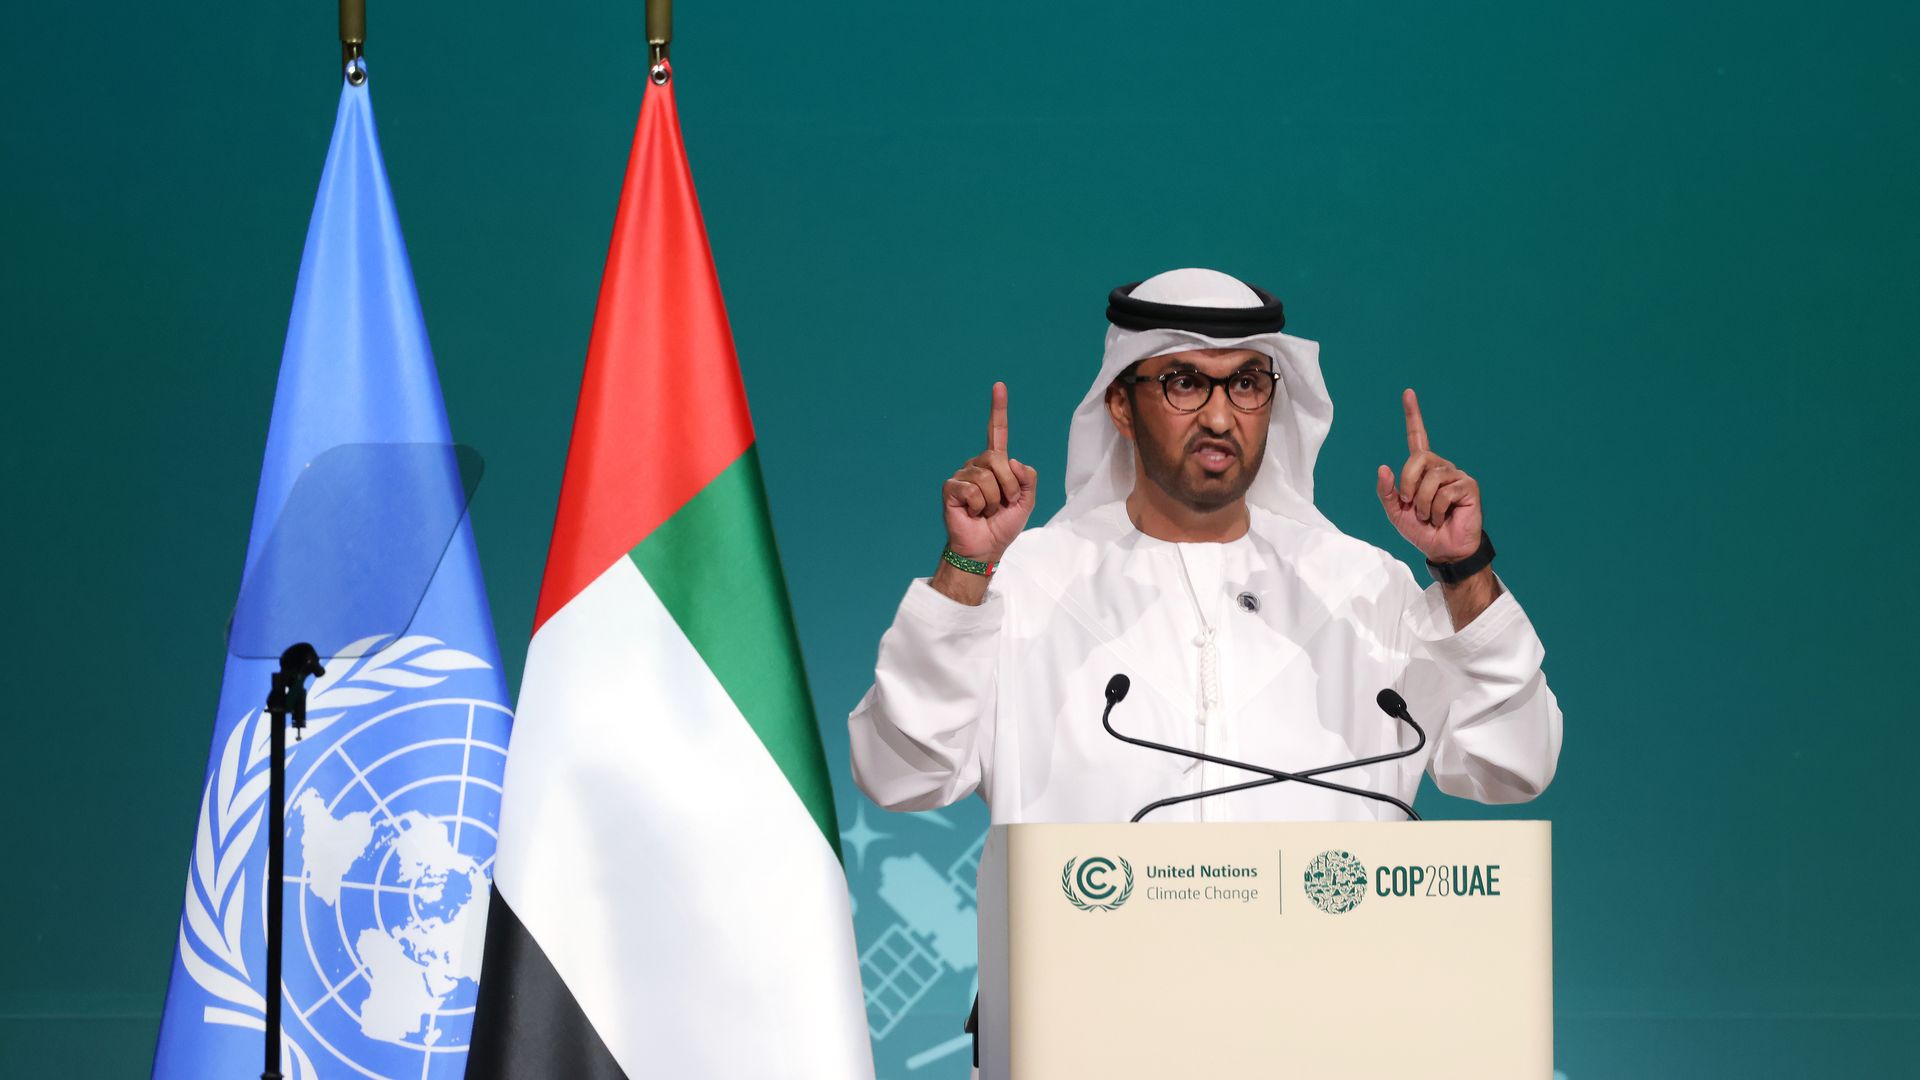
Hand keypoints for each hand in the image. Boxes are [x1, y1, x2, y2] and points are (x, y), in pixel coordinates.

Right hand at [943, 381, 1038, 561]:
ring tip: (987, 511)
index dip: (998, 409)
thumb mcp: (1026, 501)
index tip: (999, 386)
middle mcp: (978, 464)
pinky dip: (978, 505)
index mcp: (996, 464)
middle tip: (1003, 503)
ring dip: (994, 499)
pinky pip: (971, 489)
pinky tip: (973, 512)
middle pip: (997, 458)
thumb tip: (1013, 461)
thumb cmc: (1003, 525)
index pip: (996, 432)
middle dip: (1008, 485)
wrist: (985, 548)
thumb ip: (1028, 479)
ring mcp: (963, 475)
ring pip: (986, 477)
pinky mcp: (951, 488)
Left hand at [1375, 388, 1482, 562]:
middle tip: (1409, 503)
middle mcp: (1441, 467)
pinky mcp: (1468, 487)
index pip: (1418, 437)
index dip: (1413, 416)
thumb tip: (1384, 467)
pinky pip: (1444, 492)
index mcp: (1423, 470)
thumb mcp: (1396, 513)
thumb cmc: (1422, 531)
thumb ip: (1387, 492)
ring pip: (1431, 478)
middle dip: (1407, 483)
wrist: (1444, 550)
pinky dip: (1435, 510)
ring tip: (1428, 516)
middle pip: (1418, 458)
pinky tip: (1442, 517)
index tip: (1408, 393)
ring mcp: (1456, 475)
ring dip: (1422, 503)